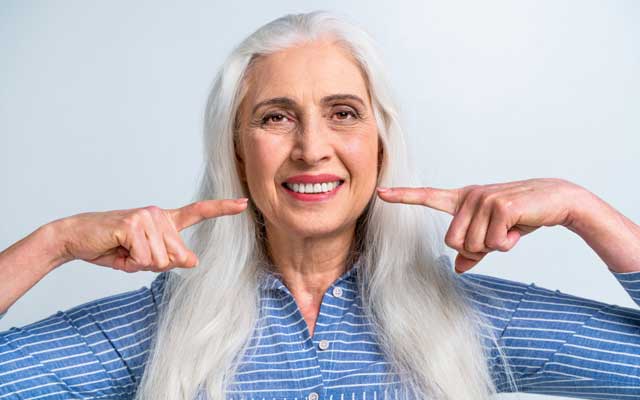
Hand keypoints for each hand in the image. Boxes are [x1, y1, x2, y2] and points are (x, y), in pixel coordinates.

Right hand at [51, 198, 248, 272]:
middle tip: (133, 255)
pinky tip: (117, 249)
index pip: (198, 212)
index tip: (243, 203)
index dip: (222, 209)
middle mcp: (159, 214)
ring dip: (140, 264)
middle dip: (155, 265)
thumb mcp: (146, 257)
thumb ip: (170, 257)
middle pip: (177, 255)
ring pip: (160, 260)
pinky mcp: (133, 224)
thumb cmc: (114, 248)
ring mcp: (147, 217)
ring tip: (124, 251)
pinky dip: (129, 262)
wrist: (78, 238)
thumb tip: (192, 261)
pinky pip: (144, 258)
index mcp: (165, 220)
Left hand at [376, 178, 584, 272]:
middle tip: (497, 235)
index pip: (428, 197)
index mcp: (463, 200)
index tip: (381, 193)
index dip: (404, 197)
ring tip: (509, 228)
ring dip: (494, 246)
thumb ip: (474, 251)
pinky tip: (517, 227)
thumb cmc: (522, 217)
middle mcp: (469, 196)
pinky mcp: (499, 206)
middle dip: (476, 248)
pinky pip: (492, 243)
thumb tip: (458, 268)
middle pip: (452, 242)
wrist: (556, 200)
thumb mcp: (494, 236)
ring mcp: (483, 199)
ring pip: (472, 245)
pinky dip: (507, 243)